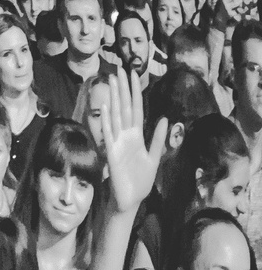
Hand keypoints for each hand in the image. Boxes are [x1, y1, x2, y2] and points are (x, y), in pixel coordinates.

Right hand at [92, 70, 158, 211]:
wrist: (129, 200)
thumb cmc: (139, 182)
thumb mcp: (154, 158)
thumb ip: (157, 139)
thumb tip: (164, 119)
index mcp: (136, 137)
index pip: (136, 109)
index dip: (135, 92)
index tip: (133, 74)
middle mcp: (125, 136)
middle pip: (124, 107)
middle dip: (122, 89)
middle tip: (118, 69)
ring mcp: (117, 143)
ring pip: (115, 115)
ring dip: (113, 98)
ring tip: (111, 80)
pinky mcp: (111, 153)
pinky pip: (109, 133)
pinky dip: (107, 120)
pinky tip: (105, 106)